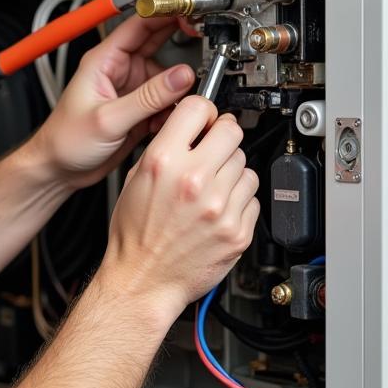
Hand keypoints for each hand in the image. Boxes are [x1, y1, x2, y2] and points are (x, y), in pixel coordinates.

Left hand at [33, 15, 196, 189]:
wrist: (60, 170)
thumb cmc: (65, 141)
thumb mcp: (108, 118)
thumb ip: (147, 97)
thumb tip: (182, 76)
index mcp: (104, 61)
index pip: (140, 24)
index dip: (166, 14)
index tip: (191, 13)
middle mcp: (119, 71)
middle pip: (159, 45)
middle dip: (183, 47)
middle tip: (207, 48)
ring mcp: (131, 90)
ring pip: (168, 77)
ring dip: (179, 88)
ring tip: (183, 103)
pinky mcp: (139, 110)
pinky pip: (167, 102)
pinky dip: (174, 110)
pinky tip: (168, 122)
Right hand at [100, 96, 259, 323]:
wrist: (142, 279)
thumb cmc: (134, 235)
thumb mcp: (135, 180)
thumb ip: (164, 148)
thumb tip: (190, 127)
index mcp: (163, 163)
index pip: (198, 108)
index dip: (203, 111)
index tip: (205, 119)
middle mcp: (194, 181)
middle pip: (232, 131)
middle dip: (223, 136)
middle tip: (214, 148)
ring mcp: (219, 206)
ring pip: (245, 164)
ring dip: (232, 171)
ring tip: (211, 187)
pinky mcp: (237, 230)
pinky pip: (252, 197)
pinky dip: (239, 199)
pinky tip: (218, 209)